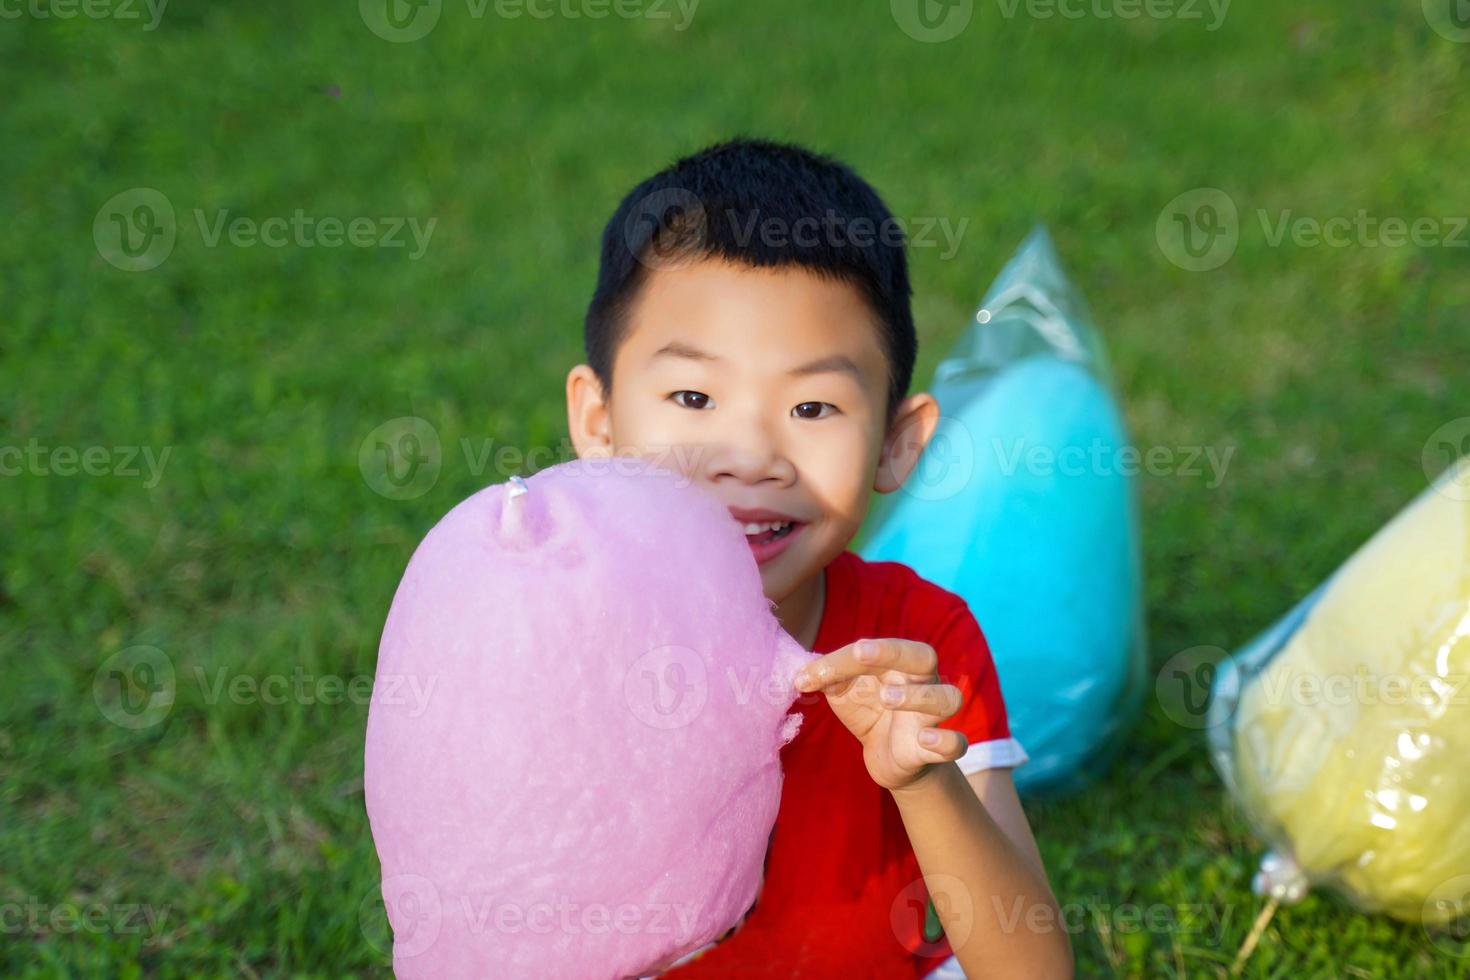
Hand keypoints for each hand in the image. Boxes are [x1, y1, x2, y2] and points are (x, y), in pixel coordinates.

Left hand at [792, 638, 967, 792]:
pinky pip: (956, 743)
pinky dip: (947, 741)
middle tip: (861, 653)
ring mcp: (931, 717)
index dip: (848, 655)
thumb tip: (800, 675)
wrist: (889, 758)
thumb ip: (826, 677)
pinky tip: (925, 740)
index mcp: (899, 663)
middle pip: (925, 656)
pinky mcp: (934, 751)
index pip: (882, 647)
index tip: (814, 672)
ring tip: (887, 698)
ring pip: (948, 698)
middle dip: (894, 652)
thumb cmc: (869, 710)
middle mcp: (922, 683)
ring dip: (920, 695)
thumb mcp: (843, 691)